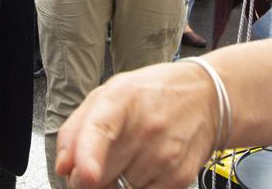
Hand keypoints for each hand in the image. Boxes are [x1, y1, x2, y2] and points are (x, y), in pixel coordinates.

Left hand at [56, 62, 216, 188]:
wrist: (207, 96)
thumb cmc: (154, 93)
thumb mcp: (110, 93)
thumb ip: (77, 128)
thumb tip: (64, 166)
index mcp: (121, 98)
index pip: (100, 129)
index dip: (88, 156)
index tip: (85, 174)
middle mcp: (146, 126)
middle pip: (99, 177)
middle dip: (89, 177)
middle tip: (98, 161)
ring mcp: (165, 154)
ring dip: (116, 182)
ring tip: (131, 155)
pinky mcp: (179, 176)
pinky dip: (137, 188)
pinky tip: (146, 166)